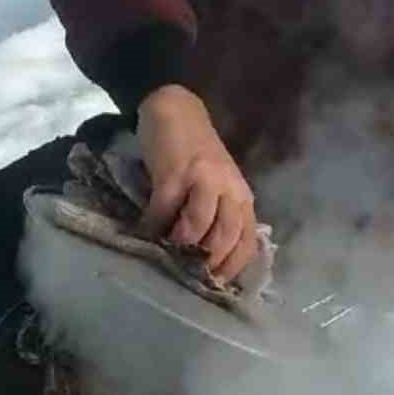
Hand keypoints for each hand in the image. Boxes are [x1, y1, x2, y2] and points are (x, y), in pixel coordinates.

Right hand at [136, 85, 257, 282]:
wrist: (175, 109)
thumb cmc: (196, 154)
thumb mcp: (218, 185)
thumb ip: (218, 214)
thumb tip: (206, 258)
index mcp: (242, 196)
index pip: (247, 241)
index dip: (232, 267)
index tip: (215, 285)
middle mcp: (229, 189)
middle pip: (225, 238)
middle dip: (206, 263)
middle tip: (188, 276)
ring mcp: (204, 180)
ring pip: (197, 228)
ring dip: (179, 247)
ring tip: (166, 254)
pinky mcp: (175, 173)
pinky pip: (165, 210)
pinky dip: (154, 226)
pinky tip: (146, 232)